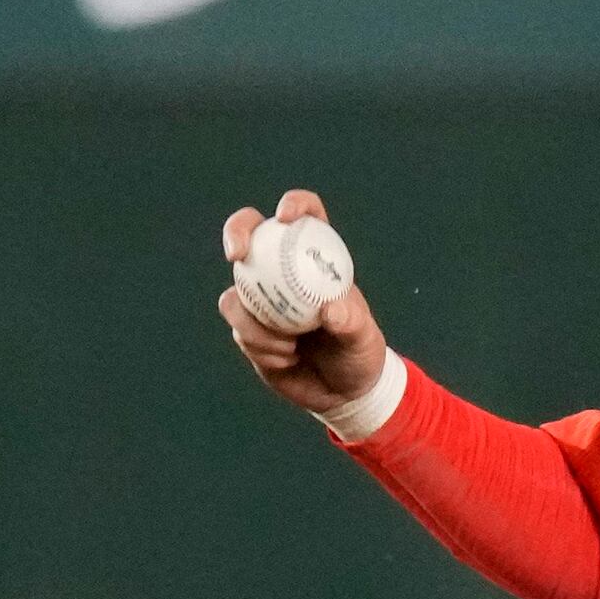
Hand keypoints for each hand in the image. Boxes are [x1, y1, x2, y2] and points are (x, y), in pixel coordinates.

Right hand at [217, 190, 391, 420]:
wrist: (343, 393)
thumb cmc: (358, 354)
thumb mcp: (363, 339)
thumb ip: (351, 323)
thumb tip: (329, 311)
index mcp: (317, 259)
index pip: (307, 216)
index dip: (295, 205)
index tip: (286, 216)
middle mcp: (283, 270)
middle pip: (250, 232)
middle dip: (237, 232)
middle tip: (237, 254)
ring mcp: (261, 298)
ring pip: (236, 292)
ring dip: (255, 322)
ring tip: (290, 348)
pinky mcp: (248, 327)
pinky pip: (240, 328)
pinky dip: (261, 347)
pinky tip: (286, 360)